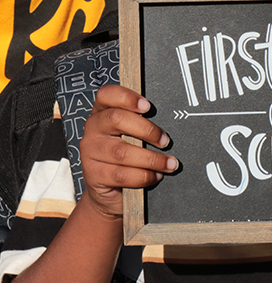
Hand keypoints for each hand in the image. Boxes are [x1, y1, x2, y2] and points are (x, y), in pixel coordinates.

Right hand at [79, 85, 177, 217]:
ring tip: (169, 163)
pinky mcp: (94, 174)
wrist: (106, 188)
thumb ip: (140, 123)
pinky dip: (144, 176)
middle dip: (147, 130)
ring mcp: (90, 151)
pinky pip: (122, 174)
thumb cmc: (124, 153)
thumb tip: (170, 119)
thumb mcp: (129, 133)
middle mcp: (93, 128)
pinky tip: (155, 175)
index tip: (148, 106)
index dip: (127, 97)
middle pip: (117, 119)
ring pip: (122, 152)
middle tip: (165, 141)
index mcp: (102, 111)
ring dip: (152, 159)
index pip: (107, 94)